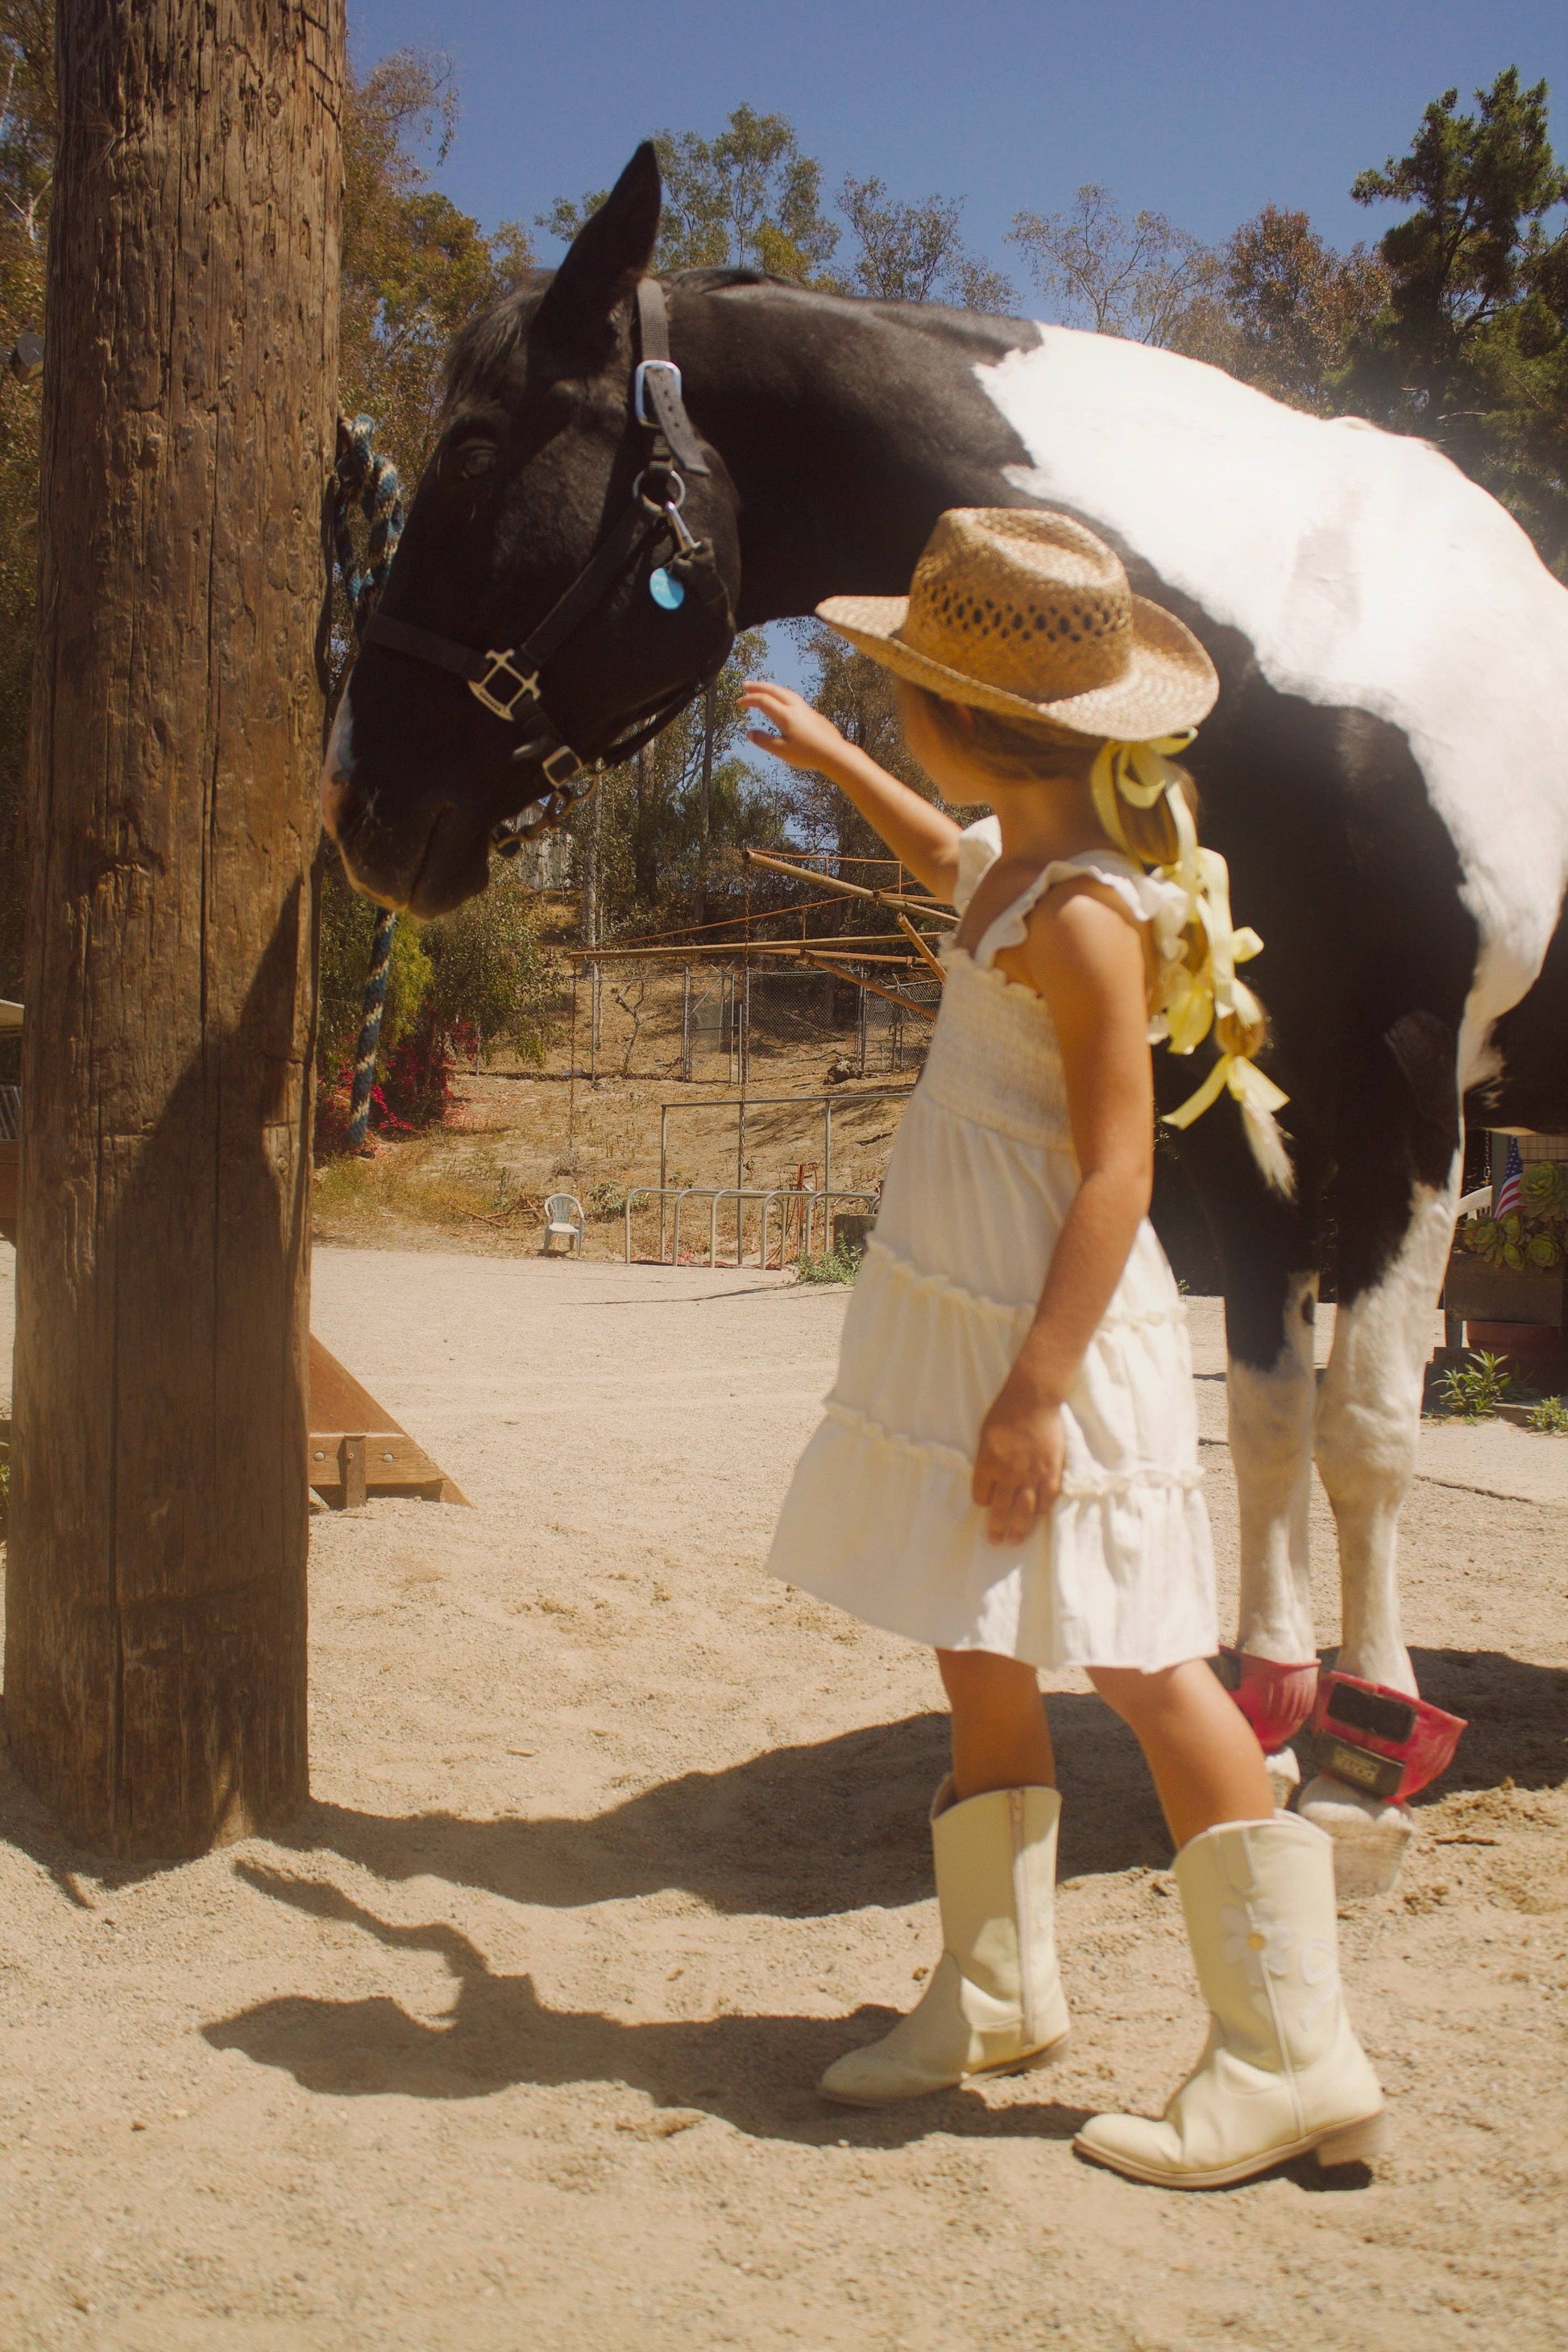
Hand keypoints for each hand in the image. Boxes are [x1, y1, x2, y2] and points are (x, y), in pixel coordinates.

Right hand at [739, 680, 850, 773]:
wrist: (834, 753)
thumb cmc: (807, 754)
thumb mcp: (781, 750)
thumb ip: (764, 740)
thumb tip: (749, 733)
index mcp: (785, 715)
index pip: (763, 701)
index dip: (749, 700)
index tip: (738, 703)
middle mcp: (795, 707)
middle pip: (774, 690)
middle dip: (758, 686)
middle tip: (745, 685)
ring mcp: (805, 709)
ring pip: (785, 692)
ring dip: (771, 688)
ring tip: (762, 689)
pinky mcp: (812, 713)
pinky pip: (793, 697)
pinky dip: (781, 694)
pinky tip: (782, 701)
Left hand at [972, 1381, 1065, 1545]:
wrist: (1033, 1400)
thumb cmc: (1004, 1413)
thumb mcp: (985, 1436)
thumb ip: (986, 1461)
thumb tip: (988, 1481)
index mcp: (988, 1465)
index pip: (981, 1496)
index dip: (982, 1501)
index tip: (985, 1503)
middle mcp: (1008, 1474)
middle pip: (1000, 1509)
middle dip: (996, 1528)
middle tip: (995, 1541)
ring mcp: (1031, 1475)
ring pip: (1024, 1511)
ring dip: (1019, 1529)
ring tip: (1015, 1541)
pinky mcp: (1051, 1471)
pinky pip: (1047, 1499)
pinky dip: (1041, 1510)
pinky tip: (1037, 1517)